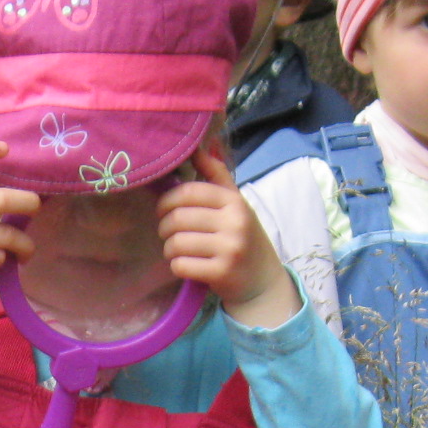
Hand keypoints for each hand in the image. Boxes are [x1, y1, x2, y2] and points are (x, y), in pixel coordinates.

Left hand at [158, 146, 296, 328]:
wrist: (263, 281)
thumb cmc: (243, 237)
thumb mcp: (235, 203)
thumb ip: (216, 175)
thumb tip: (199, 146)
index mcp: (234, 201)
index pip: (188, 192)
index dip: (167, 200)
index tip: (163, 210)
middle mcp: (234, 222)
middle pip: (178, 218)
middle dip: (165, 227)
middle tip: (168, 234)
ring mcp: (229, 248)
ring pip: (177, 243)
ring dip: (169, 249)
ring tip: (177, 251)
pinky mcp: (221, 273)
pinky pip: (181, 265)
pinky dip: (177, 267)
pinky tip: (187, 266)